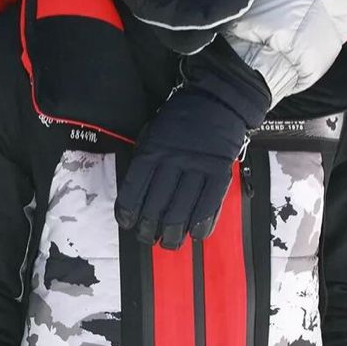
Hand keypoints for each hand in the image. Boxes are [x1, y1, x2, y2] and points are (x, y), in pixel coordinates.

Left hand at [116, 40, 270, 248]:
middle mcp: (173, 161)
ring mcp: (198, 168)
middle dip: (149, 228)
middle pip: (156, 204)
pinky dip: (201, 225)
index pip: (135, 187)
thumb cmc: (180, 120)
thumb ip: (146, 160)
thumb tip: (135, 195)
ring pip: (181, 210)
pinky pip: (208, 206)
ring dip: (172, 233)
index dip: (128, 209)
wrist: (217, 103)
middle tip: (147, 238)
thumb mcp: (153, 133)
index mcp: (153, 150)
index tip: (127, 223)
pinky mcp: (220, 173)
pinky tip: (194, 235)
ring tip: (168, 242)